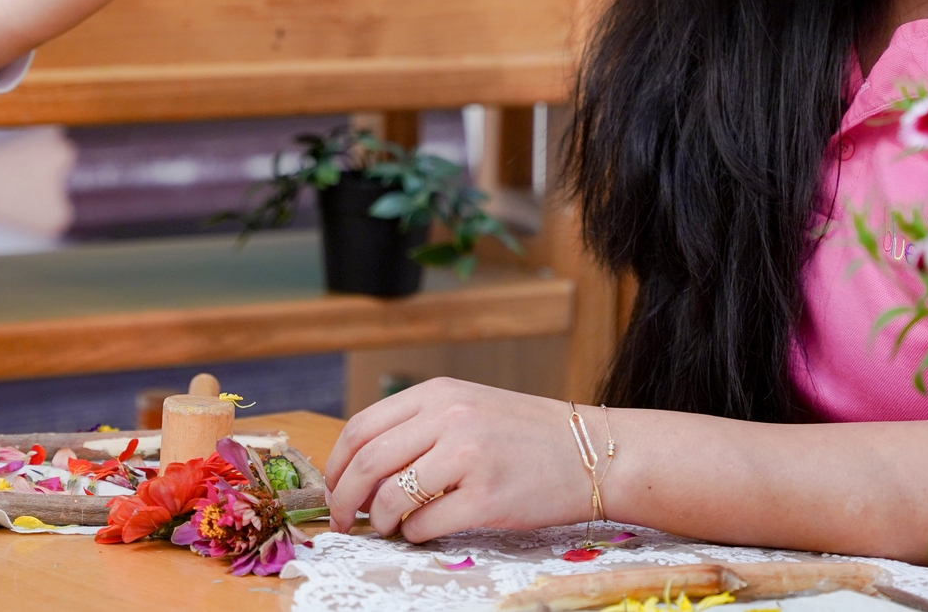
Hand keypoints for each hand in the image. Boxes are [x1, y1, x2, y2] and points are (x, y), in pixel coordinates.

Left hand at [324, 379, 595, 541]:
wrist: (594, 453)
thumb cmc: (528, 436)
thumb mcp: (470, 407)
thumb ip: (421, 426)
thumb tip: (362, 467)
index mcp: (440, 392)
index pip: (363, 426)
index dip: (337, 463)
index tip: (333, 487)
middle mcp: (451, 418)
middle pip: (368, 462)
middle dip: (344, 498)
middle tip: (342, 520)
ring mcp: (470, 458)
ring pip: (392, 497)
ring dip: (380, 520)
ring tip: (388, 526)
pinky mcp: (488, 499)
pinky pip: (427, 525)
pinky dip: (415, 534)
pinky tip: (424, 531)